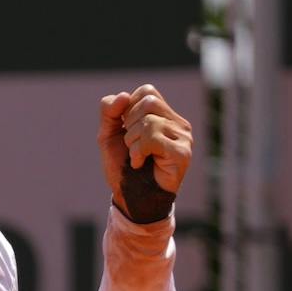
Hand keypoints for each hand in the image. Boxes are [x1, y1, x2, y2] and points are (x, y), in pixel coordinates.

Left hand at [97, 85, 193, 222]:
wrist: (130, 199)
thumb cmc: (122, 167)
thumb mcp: (108, 134)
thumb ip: (109, 111)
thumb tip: (124, 95)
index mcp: (164, 115)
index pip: (147, 92)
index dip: (128, 110)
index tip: (127, 132)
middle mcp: (177, 123)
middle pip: (149, 103)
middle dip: (130, 126)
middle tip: (132, 147)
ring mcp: (183, 137)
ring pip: (150, 122)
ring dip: (133, 143)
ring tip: (137, 158)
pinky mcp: (183, 153)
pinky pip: (153, 138)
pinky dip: (138, 152)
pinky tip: (140, 163)